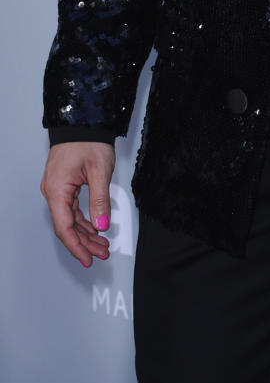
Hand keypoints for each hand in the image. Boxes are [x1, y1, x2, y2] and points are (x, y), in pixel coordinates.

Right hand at [41, 141, 115, 266]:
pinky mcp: (63, 186)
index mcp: (57, 190)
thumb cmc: (88, 142)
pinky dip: (84, 221)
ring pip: (70, 219)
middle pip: (67, 226)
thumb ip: (100, 201)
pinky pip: (72, 210)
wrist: (83, 123)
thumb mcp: (100, 172)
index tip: (87, 259)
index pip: (64, 227)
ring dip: (86, 233)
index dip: (77, 246)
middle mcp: (53, 192)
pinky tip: (95, 229)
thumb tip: (102, 225)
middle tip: (102, 253)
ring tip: (102, 245)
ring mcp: (57, 189)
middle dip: (85, 242)